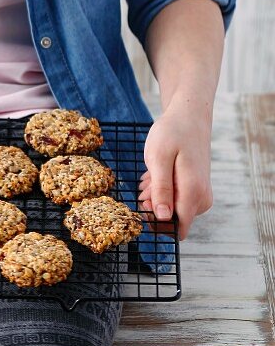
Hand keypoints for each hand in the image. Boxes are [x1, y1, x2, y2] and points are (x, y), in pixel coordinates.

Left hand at [137, 106, 213, 240]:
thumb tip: (163, 218)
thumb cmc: (173, 133)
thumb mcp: (159, 159)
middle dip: (154, 206)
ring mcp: (201, 195)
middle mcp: (201, 199)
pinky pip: (175, 200)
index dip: (156, 222)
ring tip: (152, 174)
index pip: (177, 229)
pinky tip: (157, 173)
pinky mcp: (196, 189)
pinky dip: (161, 190)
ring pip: (171, 210)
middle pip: (172, 220)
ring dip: (156, 196)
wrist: (189, 116)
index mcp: (193, 193)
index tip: (144, 202)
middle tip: (147, 182)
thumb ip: (162, 189)